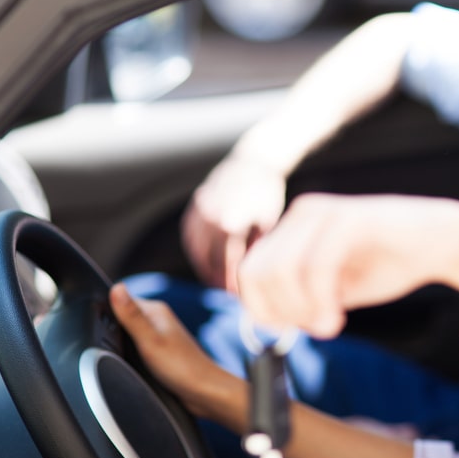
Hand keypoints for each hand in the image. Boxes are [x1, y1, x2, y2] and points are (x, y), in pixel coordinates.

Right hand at [109, 283, 248, 432]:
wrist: (203, 391)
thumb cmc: (182, 367)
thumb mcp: (149, 340)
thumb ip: (131, 315)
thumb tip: (117, 287)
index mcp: (156, 311)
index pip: (120, 300)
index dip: (105, 312)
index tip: (98, 327)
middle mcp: (158, 320)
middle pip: (122, 319)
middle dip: (111, 331)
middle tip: (108, 347)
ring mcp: (159, 336)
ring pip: (128, 335)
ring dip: (120, 344)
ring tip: (120, 357)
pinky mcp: (159, 352)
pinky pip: (136, 349)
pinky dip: (129, 355)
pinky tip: (129, 365)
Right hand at [181, 157, 286, 291]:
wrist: (253, 161)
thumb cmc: (267, 193)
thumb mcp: (268, 222)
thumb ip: (258, 249)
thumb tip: (253, 277)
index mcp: (230, 222)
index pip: (228, 264)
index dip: (233, 283)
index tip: (240, 296)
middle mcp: (209, 217)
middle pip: (210, 260)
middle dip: (219, 280)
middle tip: (229, 294)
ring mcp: (198, 211)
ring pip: (195, 250)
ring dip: (204, 268)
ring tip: (217, 282)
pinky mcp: (193, 206)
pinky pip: (190, 237)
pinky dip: (196, 252)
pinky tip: (207, 263)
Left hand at [237, 192, 458, 338]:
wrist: (443, 241)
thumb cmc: (390, 262)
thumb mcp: (334, 288)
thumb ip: (300, 299)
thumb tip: (264, 321)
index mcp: (294, 229)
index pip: (249, 273)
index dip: (262, 310)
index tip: (295, 330)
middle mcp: (302, 215)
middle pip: (257, 273)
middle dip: (281, 313)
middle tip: (317, 329)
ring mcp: (324, 213)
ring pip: (281, 271)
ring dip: (301, 310)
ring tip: (330, 325)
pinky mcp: (349, 219)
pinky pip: (316, 267)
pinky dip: (320, 301)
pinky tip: (338, 317)